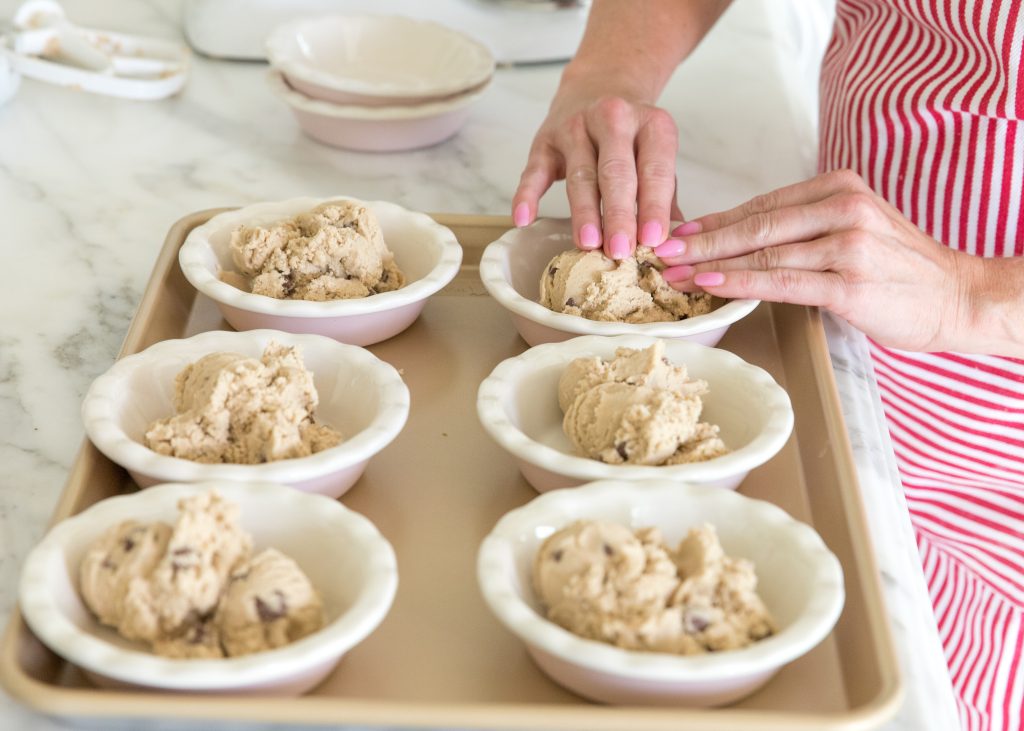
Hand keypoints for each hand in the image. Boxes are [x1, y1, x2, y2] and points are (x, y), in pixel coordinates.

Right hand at [512, 84, 682, 259]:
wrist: (597, 86)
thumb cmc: (631, 136)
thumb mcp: (656, 155)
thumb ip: (665, 197)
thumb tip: (675, 243)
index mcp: (651, 124)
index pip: (655, 169)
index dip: (654, 206)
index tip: (654, 239)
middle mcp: (614, 119)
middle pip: (616, 172)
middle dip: (619, 214)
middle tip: (620, 249)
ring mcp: (576, 128)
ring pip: (580, 174)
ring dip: (584, 212)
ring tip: (588, 243)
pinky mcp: (545, 139)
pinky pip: (534, 170)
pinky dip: (527, 195)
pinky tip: (523, 218)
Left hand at [654, 169, 982, 351]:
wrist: (957, 296)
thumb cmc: (898, 268)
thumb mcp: (853, 229)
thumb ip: (802, 228)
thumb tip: (738, 238)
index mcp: (838, 187)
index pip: (762, 205)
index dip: (714, 222)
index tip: (678, 235)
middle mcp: (842, 207)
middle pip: (755, 225)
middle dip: (702, 242)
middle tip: (663, 253)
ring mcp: (848, 244)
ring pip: (763, 253)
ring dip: (712, 266)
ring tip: (675, 275)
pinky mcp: (851, 283)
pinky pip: (783, 281)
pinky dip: (741, 283)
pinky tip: (711, 285)